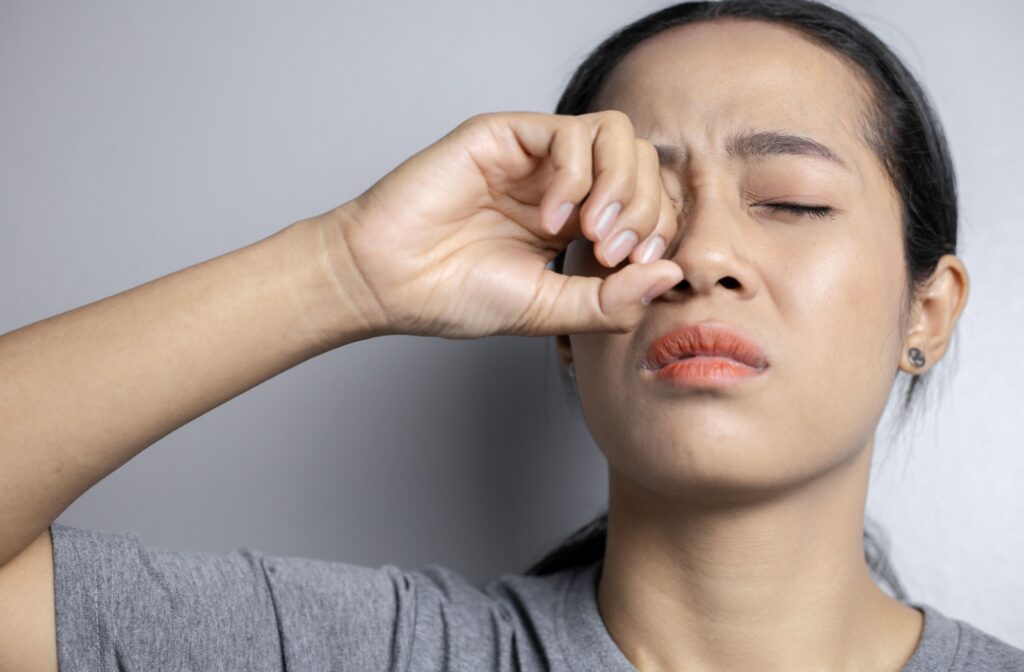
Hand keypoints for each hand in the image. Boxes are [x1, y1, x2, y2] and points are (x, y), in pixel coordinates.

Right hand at [319, 110, 682, 338]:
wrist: (388, 281)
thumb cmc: (455, 295)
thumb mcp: (549, 310)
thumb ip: (610, 298)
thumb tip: (672, 273)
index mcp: (575, 222)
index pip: (647, 202)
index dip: (657, 229)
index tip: (633, 268)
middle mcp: (561, 183)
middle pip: (641, 163)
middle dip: (645, 209)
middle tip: (612, 252)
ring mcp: (535, 157)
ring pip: (616, 135)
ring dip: (620, 185)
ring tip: (591, 232)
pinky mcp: (507, 136)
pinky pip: (570, 133)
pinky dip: (576, 175)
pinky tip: (552, 217)